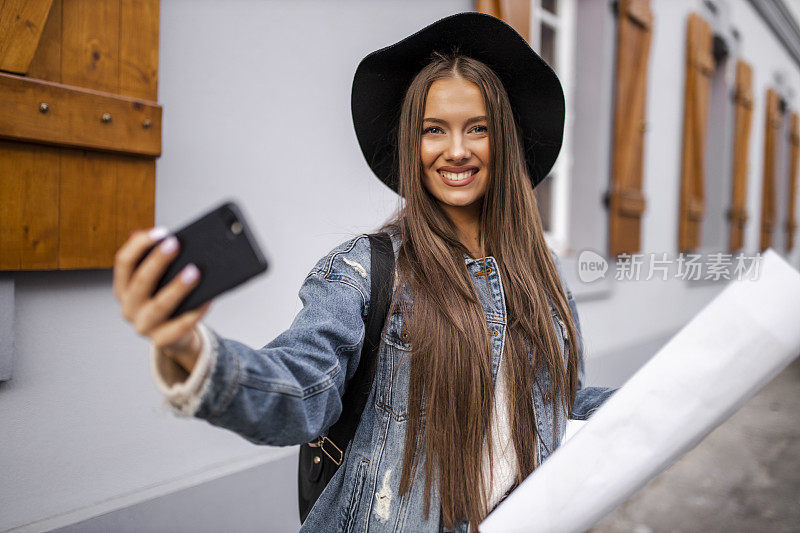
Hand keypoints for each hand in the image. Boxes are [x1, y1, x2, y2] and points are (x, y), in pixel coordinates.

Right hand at [113, 227, 211, 372]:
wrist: (176, 335)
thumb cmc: (169, 300)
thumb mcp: (161, 280)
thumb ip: (160, 259)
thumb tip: (168, 237)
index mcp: (124, 287)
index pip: (123, 262)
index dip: (139, 245)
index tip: (161, 232)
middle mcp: (129, 307)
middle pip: (141, 281)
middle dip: (158, 261)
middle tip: (176, 244)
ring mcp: (143, 326)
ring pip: (159, 306)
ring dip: (177, 288)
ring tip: (194, 271)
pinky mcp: (162, 341)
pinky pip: (180, 326)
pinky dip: (195, 312)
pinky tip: (208, 298)